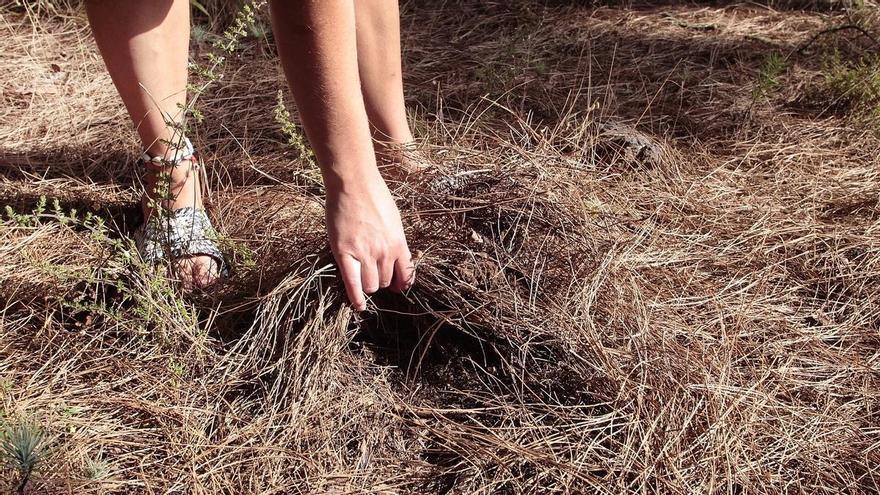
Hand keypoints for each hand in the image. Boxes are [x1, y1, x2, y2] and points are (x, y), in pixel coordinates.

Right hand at [325, 168, 414, 310]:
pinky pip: (352, 284)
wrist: (354, 183)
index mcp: (399, 243)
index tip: (397, 287)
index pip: (406, 274)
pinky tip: (358, 306)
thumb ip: (395, 239)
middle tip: (372, 275)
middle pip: (385, 281)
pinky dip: (356, 298)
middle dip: (380, 281)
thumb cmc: (374, 195)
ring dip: (368, 285)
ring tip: (362, 280)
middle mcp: (385, 252)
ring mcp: (365, 254)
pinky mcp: (345, 254)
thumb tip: (396, 255)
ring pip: (371, 285)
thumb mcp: (393, 218)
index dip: (401, 284)